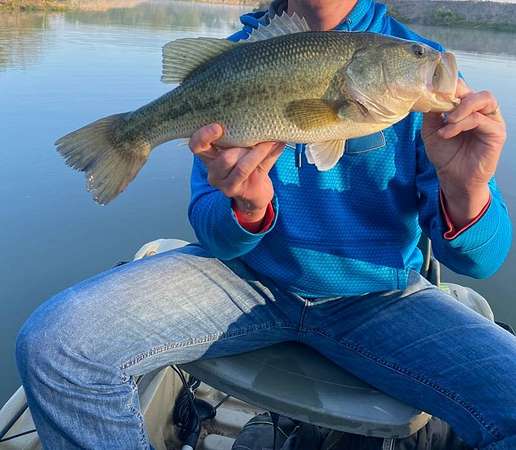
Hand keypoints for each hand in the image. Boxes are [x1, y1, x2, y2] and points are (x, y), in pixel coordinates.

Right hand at [189, 124, 284, 221]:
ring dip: (256, 152)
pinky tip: (273, 146)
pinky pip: (245, 170)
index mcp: (210, 155)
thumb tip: (268, 116)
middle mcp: (212, 170)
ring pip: (235, 163)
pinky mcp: (232, 190)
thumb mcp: (250, 147)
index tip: (218, 127)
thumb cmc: (251, 166)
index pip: (196, 145)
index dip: (203, 135)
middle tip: (259, 136)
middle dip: (243, 145)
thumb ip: (253, 134)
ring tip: (269, 142)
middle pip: (223, 156)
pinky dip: (260, 156)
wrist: (256, 192)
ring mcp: (221, 183)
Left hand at [422, 79, 505, 226]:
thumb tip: (428, 94)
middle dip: (455, 93)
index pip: (461, 87)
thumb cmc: (445, 155)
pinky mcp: (496, 132)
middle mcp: (480, 111)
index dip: (446, 85)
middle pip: (473, 89)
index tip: (429, 89)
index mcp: (465, 108)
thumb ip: (432, 112)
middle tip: (440, 102)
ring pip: (482, 99)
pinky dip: (461, 124)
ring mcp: (490, 120)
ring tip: (446, 121)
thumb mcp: (431, 131)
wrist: (453, 178)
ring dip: (461, 107)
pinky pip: (480, 119)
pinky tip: (446, 133)